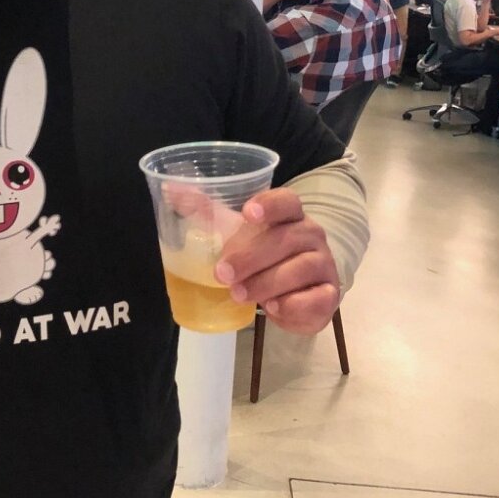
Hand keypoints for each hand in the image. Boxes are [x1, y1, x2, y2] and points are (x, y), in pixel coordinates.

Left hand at [214, 189, 339, 334]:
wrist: (301, 285)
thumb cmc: (264, 251)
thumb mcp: (236, 230)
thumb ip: (207, 211)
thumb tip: (169, 190)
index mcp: (291, 215)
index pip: (287, 201)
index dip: (270, 205)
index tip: (247, 213)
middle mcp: (311, 235)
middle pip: (286, 239)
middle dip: (252, 257)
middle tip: (222, 274)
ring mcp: (324, 264)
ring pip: (301, 269)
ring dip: (267, 283)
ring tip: (240, 294)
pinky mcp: (329, 295)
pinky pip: (316, 299)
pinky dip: (293, 305)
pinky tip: (273, 308)